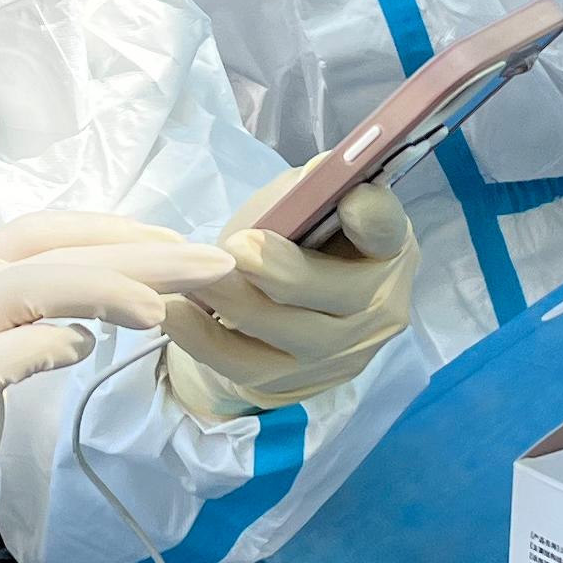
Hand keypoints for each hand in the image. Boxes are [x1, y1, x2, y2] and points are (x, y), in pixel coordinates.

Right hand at [0, 215, 234, 562]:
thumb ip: (17, 333)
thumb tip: (89, 319)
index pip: (32, 235)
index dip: (106, 230)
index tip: (171, 242)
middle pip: (46, 253)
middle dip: (135, 250)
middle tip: (210, 261)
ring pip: (30, 284)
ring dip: (109, 285)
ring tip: (168, 303)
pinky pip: (8, 350)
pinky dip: (54, 341)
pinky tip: (90, 349)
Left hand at [161, 181, 417, 421]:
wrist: (265, 312)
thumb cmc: (286, 241)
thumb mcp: (297, 206)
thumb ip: (304, 193)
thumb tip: (312, 180)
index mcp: (384, 245)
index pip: (388, 230)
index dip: (372, 215)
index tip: (348, 199)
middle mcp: (377, 303)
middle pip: (339, 293)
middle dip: (284, 271)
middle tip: (236, 248)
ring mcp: (340, 352)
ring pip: (289, 332)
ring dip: (233, 301)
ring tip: (193, 276)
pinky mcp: (296, 382)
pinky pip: (247, 363)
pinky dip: (204, 338)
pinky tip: (174, 312)